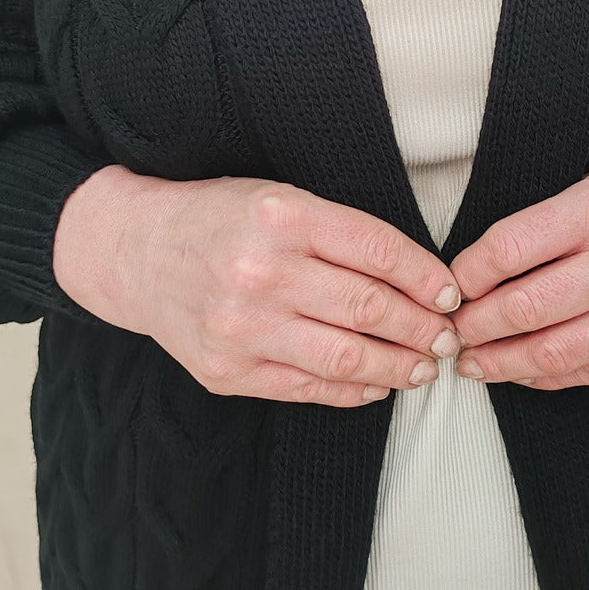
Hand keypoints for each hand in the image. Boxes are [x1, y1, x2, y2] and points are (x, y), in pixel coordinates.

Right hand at [53, 166, 463, 407]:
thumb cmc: (222, 219)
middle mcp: (260, 271)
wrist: (138, 253)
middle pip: (368, 308)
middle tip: (448, 336)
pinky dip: (354, 390)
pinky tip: (378, 383)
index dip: (426, 277)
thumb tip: (420, 280)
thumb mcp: (282, 199)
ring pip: (345, 358)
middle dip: (423, 328)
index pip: (378, 251)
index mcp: (282, 216)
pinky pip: (308, 388)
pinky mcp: (226, 372)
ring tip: (425, 366)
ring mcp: (240, 327)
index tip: (451, 293)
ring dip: (399, 367)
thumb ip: (343, 234)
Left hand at [447, 142, 588, 389]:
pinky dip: (545, 375)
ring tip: (471, 361)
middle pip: (524, 307)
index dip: (466, 273)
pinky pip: (588, 374)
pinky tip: (520, 368)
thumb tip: (474, 271)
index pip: (509, 249)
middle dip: (473, 324)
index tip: (449, 283)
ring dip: (499, 362)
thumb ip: (545, 224)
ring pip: (552, 353)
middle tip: (449, 329)